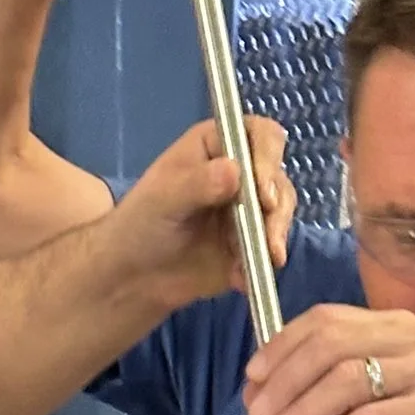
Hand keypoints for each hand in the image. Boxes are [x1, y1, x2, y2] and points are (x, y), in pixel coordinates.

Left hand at [110, 114, 295, 308]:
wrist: (135, 277)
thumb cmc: (140, 224)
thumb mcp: (163, 199)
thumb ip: (197, 184)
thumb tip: (234, 172)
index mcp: (216, 145)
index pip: (257, 135)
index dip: (267, 158)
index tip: (262, 192)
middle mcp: (239, 171)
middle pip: (276, 176)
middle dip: (276, 206)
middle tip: (268, 232)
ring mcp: (248, 208)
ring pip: (280, 212)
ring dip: (275, 236)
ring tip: (264, 259)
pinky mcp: (252, 243)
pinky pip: (270, 248)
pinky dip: (261, 263)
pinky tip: (241, 279)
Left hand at [243, 305, 414, 414]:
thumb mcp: (353, 413)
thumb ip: (314, 396)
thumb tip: (255, 392)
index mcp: (391, 327)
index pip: (325, 320)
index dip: (281, 346)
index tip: (252, 379)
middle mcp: (414, 337)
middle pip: (332, 344)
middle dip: (285, 381)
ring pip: (347, 379)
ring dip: (301, 412)